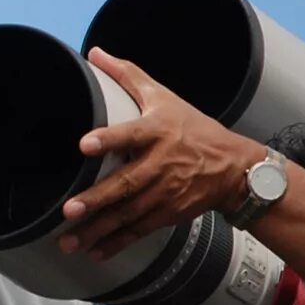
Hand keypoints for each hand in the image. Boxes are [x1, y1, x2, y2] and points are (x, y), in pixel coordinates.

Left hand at [59, 49, 275, 260]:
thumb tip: (96, 53)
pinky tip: (94, 252)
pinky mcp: (168, 213)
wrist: (235, 168)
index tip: (85, 144)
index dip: (109, 138)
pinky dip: (117, 243)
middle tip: (69, 209)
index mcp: (158, 132)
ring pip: (128, 213)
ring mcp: (165, 192)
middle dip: (97, 198)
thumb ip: (128, 76)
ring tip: (69, 240)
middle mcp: (161, 164)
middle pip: (126, 183)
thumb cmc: (194, 129)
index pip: (131, 133)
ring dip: (98, 229)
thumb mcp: (164, 97)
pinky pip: (139, 230)